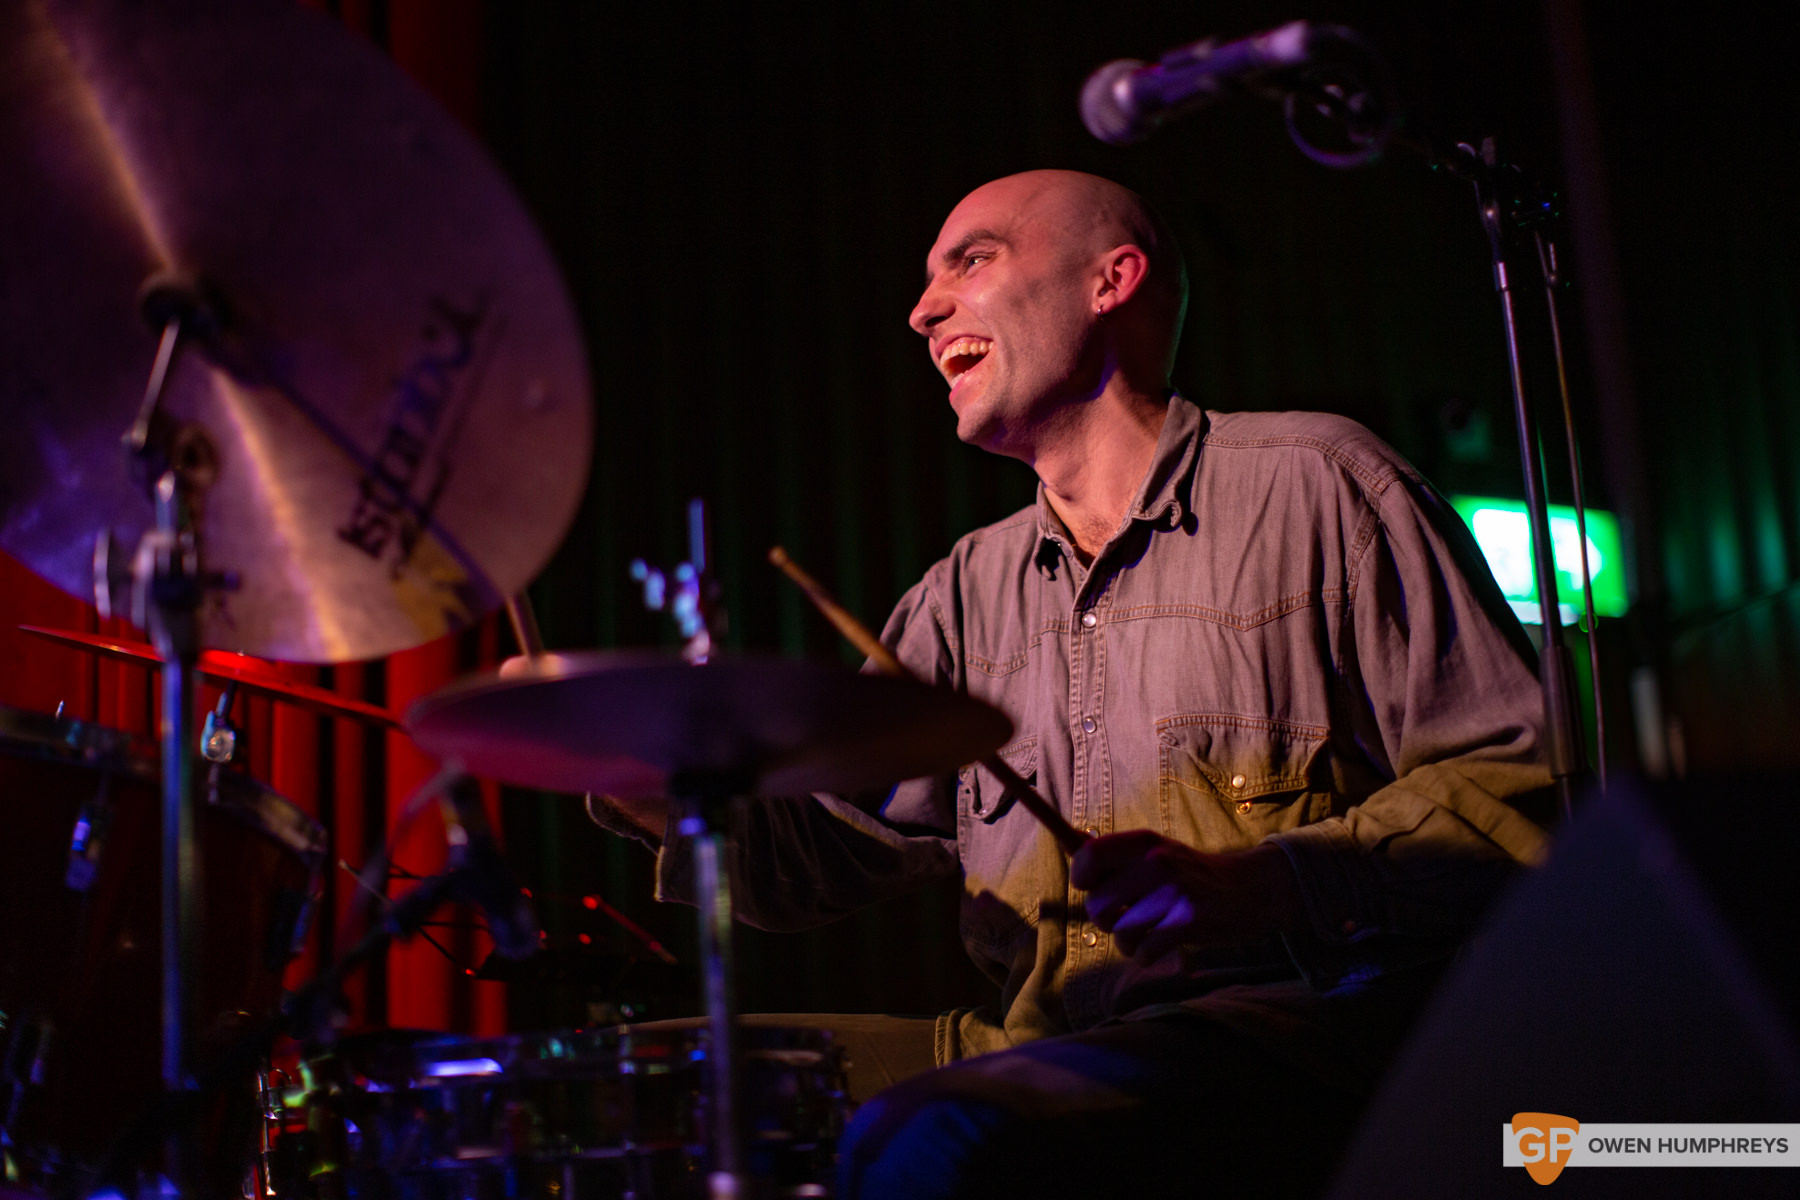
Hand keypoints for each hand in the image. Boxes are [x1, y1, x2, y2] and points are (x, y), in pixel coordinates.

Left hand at [1071, 831, 1304, 962]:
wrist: (1250, 888)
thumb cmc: (1192, 874)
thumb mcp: (1158, 853)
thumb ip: (1118, 857)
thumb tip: (1071, 852)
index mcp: (1144, 842)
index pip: (1088, 855)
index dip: (1080, 877)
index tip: (1090, 887)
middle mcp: (1157, 863)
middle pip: (1097, 903)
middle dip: (1104, 919)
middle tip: (1123, 918)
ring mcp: (1175, 893)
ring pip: (1119, 931)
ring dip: (1127, 942)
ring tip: (1146, 934)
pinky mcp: (1190, 922)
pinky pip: (1144, 951)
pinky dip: (1145, 956)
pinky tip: (1159, 947)